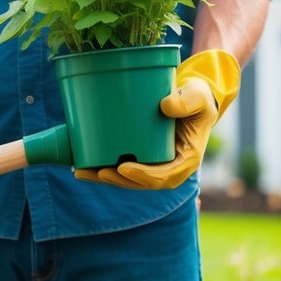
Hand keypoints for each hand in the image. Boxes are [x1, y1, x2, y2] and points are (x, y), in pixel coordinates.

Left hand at [74, 49, 239, 189]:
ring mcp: (156, 165)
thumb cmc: (198, 98)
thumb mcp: (198, 97)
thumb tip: (165, 106)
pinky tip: (83, 166)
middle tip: (98, 172)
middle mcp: (170, 168)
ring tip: (82, 172)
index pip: (164, 176)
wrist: (192, 100)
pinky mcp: (144, 158)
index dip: (143, 176)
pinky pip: (123, 169)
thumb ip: (187, 101)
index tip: (124, 167)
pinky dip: (104, 169)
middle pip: (142, 183)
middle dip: (118, 180)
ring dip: (106, 178)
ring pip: (129, 180)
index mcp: (186, 160)